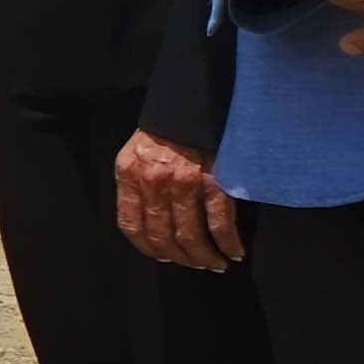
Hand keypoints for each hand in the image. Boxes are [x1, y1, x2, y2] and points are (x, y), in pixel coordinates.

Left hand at [114, 125, 242, 272]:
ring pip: (190, 236)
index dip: (148, 248)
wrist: (195, 98)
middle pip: (163, 236)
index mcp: (129, 174)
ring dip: (204, 258)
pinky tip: (234, 251)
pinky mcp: (215, 180)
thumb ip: (137, 183)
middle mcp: (153, 182)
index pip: (131, 225)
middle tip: (195, 265)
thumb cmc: (168, 126)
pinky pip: (220, 223)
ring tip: (215, 265)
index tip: (162, 257)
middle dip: (180, 258)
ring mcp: (184, 183)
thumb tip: (150, 219)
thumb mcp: (137, 150)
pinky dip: (228, 243)